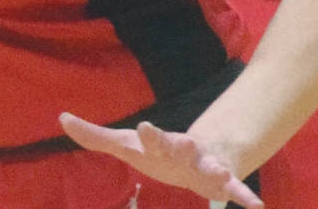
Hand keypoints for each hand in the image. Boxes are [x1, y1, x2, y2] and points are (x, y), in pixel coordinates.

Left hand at [59, 113, 263, 208]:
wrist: (196, 156)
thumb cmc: (153, 151)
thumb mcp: (124, 144)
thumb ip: (93, 136)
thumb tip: (61, 118)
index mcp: (157, 145)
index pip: (150, 139)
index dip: (148, 134)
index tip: (145, 126)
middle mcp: (182, 152)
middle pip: (180, 148)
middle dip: (181, 145)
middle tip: (185, 141)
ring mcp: (203, 166)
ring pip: (211, 168)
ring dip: (216, 171)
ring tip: (223, 174)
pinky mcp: (221, 182)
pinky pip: (235, 190)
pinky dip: (244, 195)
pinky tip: (256, 206)